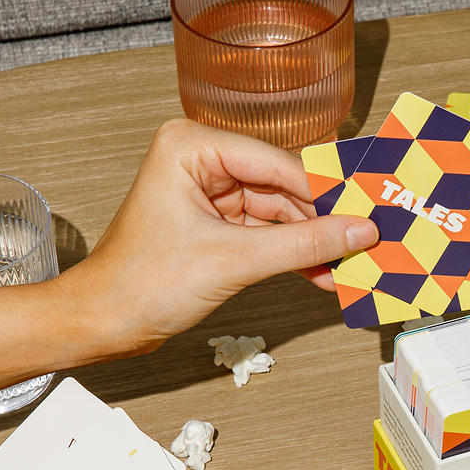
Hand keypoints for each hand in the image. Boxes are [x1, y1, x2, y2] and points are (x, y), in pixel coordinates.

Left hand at [63, 119, 378, 358]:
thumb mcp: (233, 261)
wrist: (102, 324)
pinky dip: (292, 253)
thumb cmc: (138, 284)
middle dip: (322, 219)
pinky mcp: (214, 222)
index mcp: (193, 146)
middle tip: (366, 237)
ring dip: (311, 241)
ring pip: (279, 211)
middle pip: (282, 185)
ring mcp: (209, 191)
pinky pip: (267, 231)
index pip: (277, 163)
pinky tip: (323, 272)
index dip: (325, 192)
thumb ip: (301, 244)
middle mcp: (201, 159)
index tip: (366, 210)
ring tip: (350, 263)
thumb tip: (356, 231)